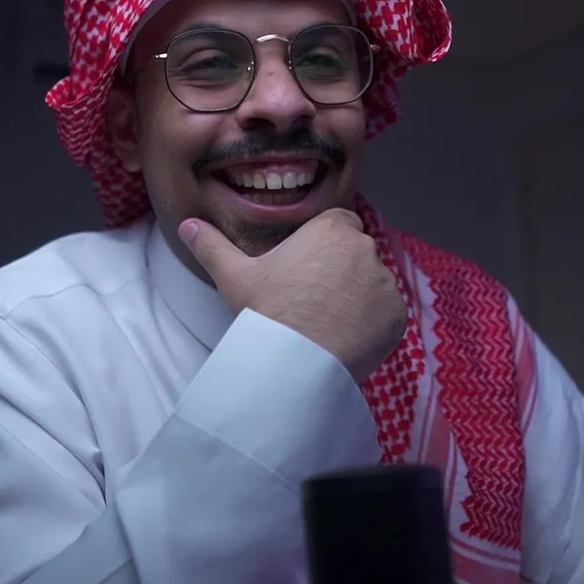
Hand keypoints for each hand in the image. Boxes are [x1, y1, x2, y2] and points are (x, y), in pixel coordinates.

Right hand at [179, 208, 406, 380]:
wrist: (298, 359)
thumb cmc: (268, 311)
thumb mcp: (234, 276)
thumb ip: (212, 246)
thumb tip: (186, 226)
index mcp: (331, 229)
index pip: (339, 224)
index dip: (325, 245)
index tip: (308, 268)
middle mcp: (365, 248)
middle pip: (357, 254)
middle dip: (342, 272)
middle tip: (313, 300)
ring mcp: (385, 282)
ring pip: (372, 284)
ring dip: (358, 298)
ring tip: (328, 323)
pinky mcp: (397, 315)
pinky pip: (387, 314)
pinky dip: (372, 325)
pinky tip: (346, 339)